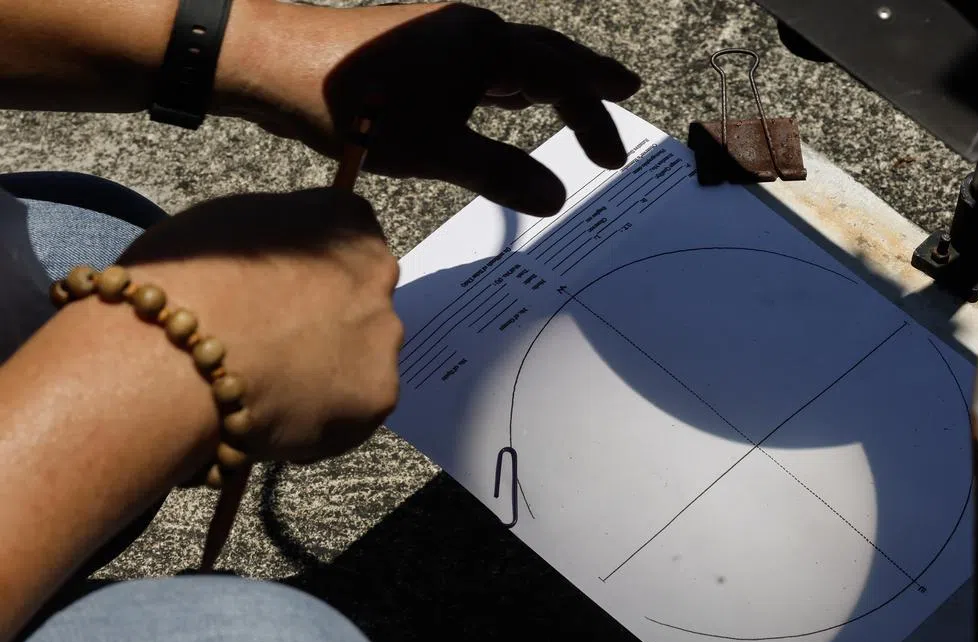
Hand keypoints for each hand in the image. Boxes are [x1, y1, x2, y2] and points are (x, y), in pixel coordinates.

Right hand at [120, 189, 402, 464]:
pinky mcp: (379, 396)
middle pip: (362, 302)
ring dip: (326, 370)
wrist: (178, 360)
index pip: (351, 242)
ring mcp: (384, 338)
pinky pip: (354, 410)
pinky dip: (322, 418)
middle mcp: (380, 276)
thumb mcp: (229, 222)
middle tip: (274, 344)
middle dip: (326, 322)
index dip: (312, 273)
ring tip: (268, 387)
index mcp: (347, 225)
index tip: (283, 293)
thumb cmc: (188, 281)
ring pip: (362, 357)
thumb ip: (278, 238)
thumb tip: (279, 257)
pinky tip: (278, 416)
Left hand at [218, 2, 640, 214]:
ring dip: (549, 79)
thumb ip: (499, 172)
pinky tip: (505, 98)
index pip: (561, 80)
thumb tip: (556, 198)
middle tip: (624, 92)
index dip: (593, 118)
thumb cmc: (353, 106)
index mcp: (486, 44)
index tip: (614, 156)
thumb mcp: (434, 149)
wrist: (272, 63)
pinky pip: (482, 61)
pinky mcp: (417, 44)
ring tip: (577, 100)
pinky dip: (510, 82)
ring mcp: (443, 31)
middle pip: (547, 54)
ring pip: (513, 55)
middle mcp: (471, 27)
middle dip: (587, 80)